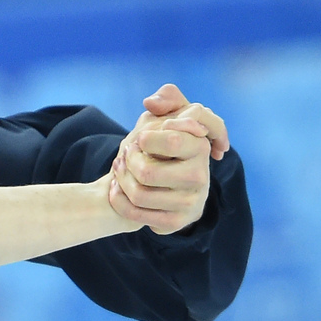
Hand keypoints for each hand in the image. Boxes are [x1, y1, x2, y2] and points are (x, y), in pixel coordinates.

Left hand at [108, 84, 228, 234]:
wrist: (150, 181)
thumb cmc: (159, 144)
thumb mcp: (163, 116)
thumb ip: (167, 99)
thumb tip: (152, 102)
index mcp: (200, 146)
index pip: (173, 140)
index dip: (147, 139)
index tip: (141, 139)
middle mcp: (202, 175)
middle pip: (147, 171)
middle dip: (127, 160)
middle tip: (126, 153)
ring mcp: (192, 200)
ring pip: (139, 192)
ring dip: (120, 179)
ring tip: (120, 169)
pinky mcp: (178, 221)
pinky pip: (137, 212)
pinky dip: (119, 199)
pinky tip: (118, 188)